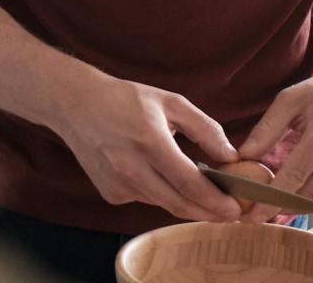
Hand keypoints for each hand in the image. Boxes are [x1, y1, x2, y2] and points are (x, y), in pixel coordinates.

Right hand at [54, 74, 243, 221]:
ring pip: (163, 204)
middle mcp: (131, 168)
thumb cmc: (124, 99)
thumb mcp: (169, 101)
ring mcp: (118, 184)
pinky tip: (158, 174)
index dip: (216, 201)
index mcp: (149, 141)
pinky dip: (159, 193)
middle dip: (209, 213)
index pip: (189, 183)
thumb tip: (230, 155)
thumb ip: (204, 127)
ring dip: (185, 202)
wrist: (76, 104)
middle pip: (179, 204)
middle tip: (230, 213)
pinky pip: (145, 200)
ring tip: (201, 190)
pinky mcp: (110, 194)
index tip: (236, 208)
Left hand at [236, 65, 312, 222]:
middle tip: (257, 214)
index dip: (271, 197)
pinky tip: (296, 194)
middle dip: (280, 207)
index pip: (295, 174)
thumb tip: (244, 156)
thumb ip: (267, 128)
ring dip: (296, 206)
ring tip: (272, 205)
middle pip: (309, 194)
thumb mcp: (291, 99)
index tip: (252, 213)